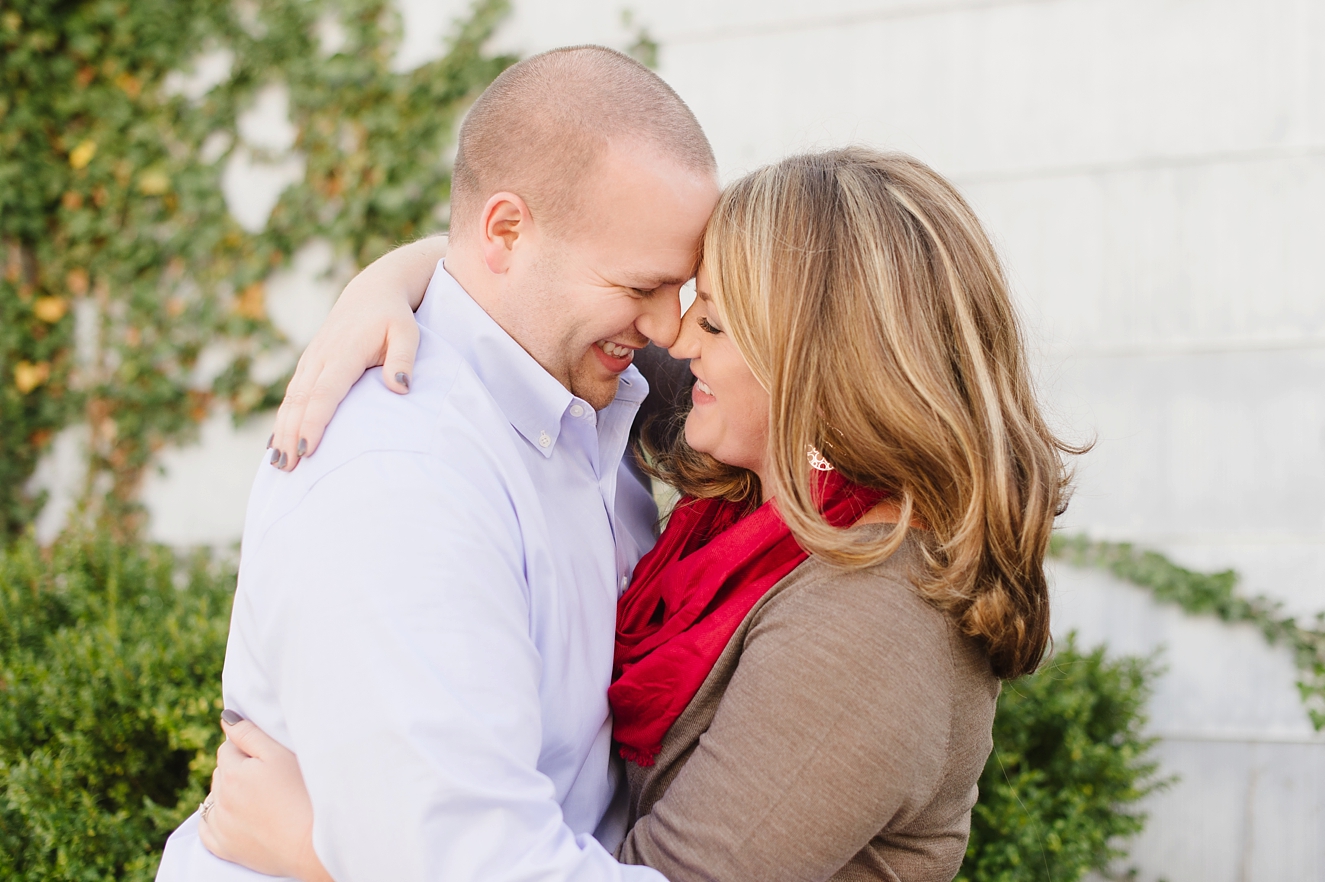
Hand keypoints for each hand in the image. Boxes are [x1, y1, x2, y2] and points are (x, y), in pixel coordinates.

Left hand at [199, 712, 332, 881]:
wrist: (311, 844)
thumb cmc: (301, 794)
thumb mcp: (280, 755)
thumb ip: (249, 734)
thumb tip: (226, 719)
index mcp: (232, 773)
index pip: (228, 747)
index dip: (248, 749)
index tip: (269, 759)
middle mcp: (219, 799)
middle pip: (221, 772)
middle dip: (237, 769)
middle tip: (268, 779)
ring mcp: (219, 826)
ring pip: (213, 798)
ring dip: (227, 794)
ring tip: (259, 799)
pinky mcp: (223, 848)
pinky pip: (206, 829)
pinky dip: (216, 820)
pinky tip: (236, 817)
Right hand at [270, 236, 445, 470]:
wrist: (373, 291)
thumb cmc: (394, 316)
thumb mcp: (408, 332)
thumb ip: (404, 358)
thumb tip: (400, 387)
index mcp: (344, 352)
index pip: (325, 393)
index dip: (314, 422)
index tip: (307, 449)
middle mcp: (321, 356)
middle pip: (301, 401)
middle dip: (290, 435)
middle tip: (287, 468)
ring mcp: (312, 359)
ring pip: (291, 399)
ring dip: (282, 431)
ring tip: (278, 465)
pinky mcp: (308, 364)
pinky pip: (292, 395)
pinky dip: (283, 419)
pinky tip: (276, 444)